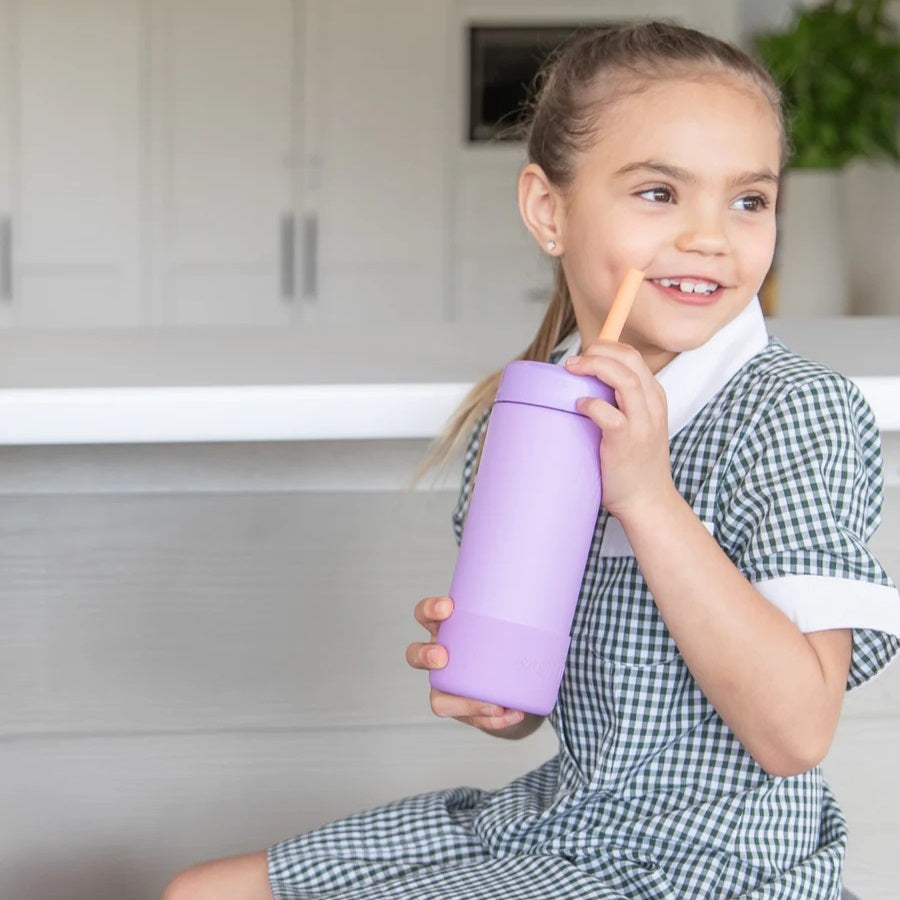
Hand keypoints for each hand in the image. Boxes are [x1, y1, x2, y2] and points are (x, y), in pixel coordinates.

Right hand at [406, 596, 528, 732]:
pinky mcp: (465, 710)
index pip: (425, 615)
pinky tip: (514, 712)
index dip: (430, 610)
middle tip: (443, 657)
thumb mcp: (510, 624)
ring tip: (493, 704)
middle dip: (425, 656)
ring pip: (438, 700)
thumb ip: (524, 612)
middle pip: (415, 656)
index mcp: (447, 629)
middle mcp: (440, 657)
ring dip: (462, 704)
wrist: (516, 675)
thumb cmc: (508, 641)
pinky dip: (495, 719)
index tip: (448, 607)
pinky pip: (475, 719)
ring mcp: (449, 686)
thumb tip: (555, 598)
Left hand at [565, 341, 673, 519]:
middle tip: (573, 361)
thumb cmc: (635, 465)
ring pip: (625, 379)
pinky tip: (579, 405)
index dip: (606, 347)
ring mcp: (642, 424)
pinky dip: (592, 404)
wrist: (648, 501)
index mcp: (654, 398)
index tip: (585, 353)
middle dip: (598, 351)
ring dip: (595, 368)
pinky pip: (610, 415)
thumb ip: (620, 404)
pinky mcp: (627, 442)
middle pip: (630, 359)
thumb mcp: (638, 425)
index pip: (634, 356)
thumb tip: (582, 387)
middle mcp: (651, 406)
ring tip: (572, 371)